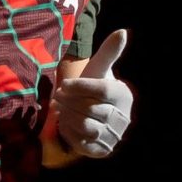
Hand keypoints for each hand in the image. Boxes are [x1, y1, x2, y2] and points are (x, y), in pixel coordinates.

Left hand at [52, 28, 132, 155]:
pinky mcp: (101, 150)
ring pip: (87, 127)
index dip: (80, 87)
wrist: (93, 113)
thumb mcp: (99, 68)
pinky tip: (65, 123)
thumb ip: (108, 51)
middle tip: (57, 96)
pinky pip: (82, 143)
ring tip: (61, 109)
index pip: (101, 90)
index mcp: (123, 95)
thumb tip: (123, 32)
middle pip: (92, 109)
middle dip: (70, 102)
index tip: (63, 85)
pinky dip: (69, 132)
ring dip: (69, 117)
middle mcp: (123, 118)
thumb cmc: (93, 87)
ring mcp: (114, 136)